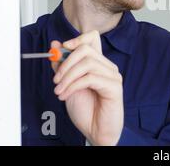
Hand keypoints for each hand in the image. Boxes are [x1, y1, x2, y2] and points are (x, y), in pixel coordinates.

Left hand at [51, 30, 123, 145]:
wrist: (95, 131)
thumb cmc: (86, 110)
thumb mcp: (68, 85)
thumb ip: (62, 66)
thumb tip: (55, 45)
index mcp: (98, 63)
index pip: (93, 38)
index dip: (77, 38)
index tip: (62, 48)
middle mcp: (107, 66)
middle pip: (86, 49)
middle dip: (65, 62)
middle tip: (56, 79)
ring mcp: (113, 75)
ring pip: (87, 63)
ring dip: (67, 77)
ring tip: (59, 90)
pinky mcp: (114, 86)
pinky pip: (90, 79)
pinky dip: (73, 86)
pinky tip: (66, 95)